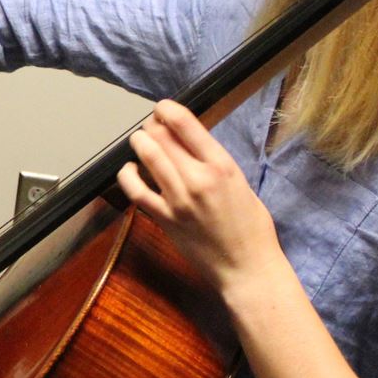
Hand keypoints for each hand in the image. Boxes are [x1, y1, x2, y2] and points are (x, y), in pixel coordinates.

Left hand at [116, 99, 281, 295]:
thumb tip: (189, 142)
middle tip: (151, 127)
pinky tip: (129, 169)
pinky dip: (127, 174)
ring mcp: (178, 199)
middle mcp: (198, 178)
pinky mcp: (164, 218)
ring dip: (139, 142)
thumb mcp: (240, 183)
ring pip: (147, 156)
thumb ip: (214, 162)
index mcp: (222, 166)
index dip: (167, 110)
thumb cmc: (251, 227)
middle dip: (152, 126)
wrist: (246, 268)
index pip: (185, 123)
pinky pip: (135, 190)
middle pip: (162, 136)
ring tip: (140, 141)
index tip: (162, 109)